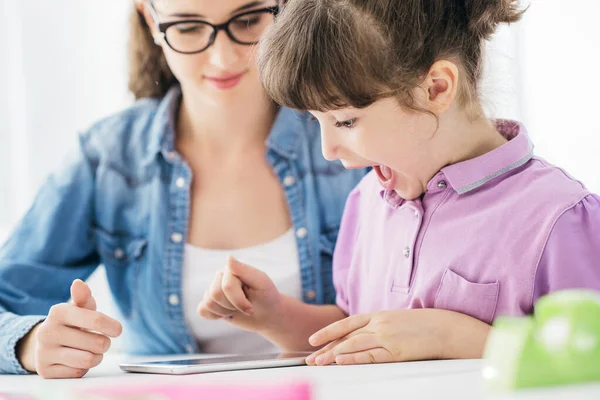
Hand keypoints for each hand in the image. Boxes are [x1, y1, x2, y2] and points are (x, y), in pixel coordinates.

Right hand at [17, 279, 122, 377]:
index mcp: (58, 312)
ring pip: (88, 360)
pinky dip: (83, 368)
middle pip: (97, 343)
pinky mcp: (46, 371)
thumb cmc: (71, 322)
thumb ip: (83, 297)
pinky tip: (76, 360)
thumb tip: (78, 283)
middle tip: (100, 341)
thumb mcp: (78, 307)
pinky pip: (78, 373)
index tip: (118, 330)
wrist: (45, 342)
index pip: (96, 320)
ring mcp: (44, 352)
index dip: (112, 326)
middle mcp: (47, 332)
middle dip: (104, 343)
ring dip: (97, 357)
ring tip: (92, 351)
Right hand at [197, 256, 282, 331]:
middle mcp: (220, 276)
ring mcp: (213, 289)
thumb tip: (228, 257)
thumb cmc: (266, 296)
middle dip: (233, 306)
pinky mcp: (209, 303)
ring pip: (209, 303)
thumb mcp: (260, 283)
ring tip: (237, 309)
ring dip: (226, 312)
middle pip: (215, 294)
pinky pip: (202, 310)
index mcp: (232, 268)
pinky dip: (215, 316)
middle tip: (246, 308)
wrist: (267, 314)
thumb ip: (244, 270)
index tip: (250, 308)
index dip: (239, 301)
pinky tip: (227, 313)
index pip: (227, 286)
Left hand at [306, 309, 489, 365]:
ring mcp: (387, 337)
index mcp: (378, 315)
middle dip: (326, 348)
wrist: (445, 327)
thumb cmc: (421, 325)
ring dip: (333, 355)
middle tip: (310, 359)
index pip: (346, 324)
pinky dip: (354, 358)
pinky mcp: (396, 351)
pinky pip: (371, 355)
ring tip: (319, 363)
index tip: (312, 340)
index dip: (327, 332)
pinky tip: (341, 361)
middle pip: (346, 337)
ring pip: (354, 345)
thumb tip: (360, 335)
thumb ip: (377, 326)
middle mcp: (379, 324)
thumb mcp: (395, 320)